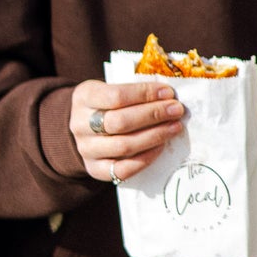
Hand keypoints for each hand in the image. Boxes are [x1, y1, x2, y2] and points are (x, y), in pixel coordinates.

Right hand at [70, 79, 184, 184]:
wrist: (86, 127)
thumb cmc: (107, 103)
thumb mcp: (111, 87)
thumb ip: (134, 90)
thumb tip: (168, 96)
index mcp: (84, 97)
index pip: (116, 96)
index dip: (145, 94)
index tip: (168, 92)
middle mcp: (80, 124)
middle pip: (120, 122)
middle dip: (153, 115)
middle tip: (176, 110)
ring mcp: (86, 149)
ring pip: (123, 146)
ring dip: (154, 136)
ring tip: (175, 127)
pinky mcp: (95, 169)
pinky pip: (122, 169)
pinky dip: (145, 159)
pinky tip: (161, 147)